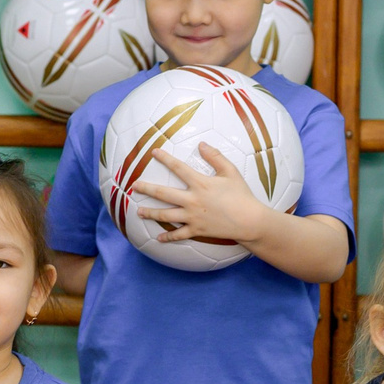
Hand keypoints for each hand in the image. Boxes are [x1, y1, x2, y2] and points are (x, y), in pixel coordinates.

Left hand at [131, 145, 277, 250]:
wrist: (249, 221)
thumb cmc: (241, 195)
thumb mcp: (230, 171)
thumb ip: (215, 157)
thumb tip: (201, 144)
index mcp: (200, 183)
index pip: (178, 168)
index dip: (165, 158)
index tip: (153, 152)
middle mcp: (192, 200)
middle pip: (163, 193)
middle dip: (147, 188)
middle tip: (134, 186)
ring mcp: (192, 217)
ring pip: (166, 215)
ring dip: (150, 213)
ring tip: (139, 211)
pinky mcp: (197, 230)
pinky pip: (178, 235)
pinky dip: (168, 237)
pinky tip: (158, 238)